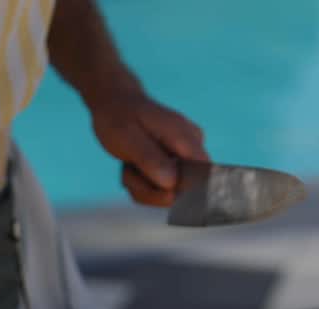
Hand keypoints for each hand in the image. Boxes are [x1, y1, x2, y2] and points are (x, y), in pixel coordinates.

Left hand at [89, 89, 208, 206]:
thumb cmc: (120, 117)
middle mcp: (191, 148)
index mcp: (186, 137)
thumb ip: (150, 159)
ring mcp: (184, 159)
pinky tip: (132, 168)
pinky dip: (140, 186)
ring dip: (141, 187)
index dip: (181, 191)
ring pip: (167, 194)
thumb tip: (172, 184)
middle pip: (181, 191)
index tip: (155, 187)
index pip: (203, 174)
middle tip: (129, 170)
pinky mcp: (174, 168)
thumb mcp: (128, 138)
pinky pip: (159, 192)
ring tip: (129, 165)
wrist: (115, 105)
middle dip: (149, 189)